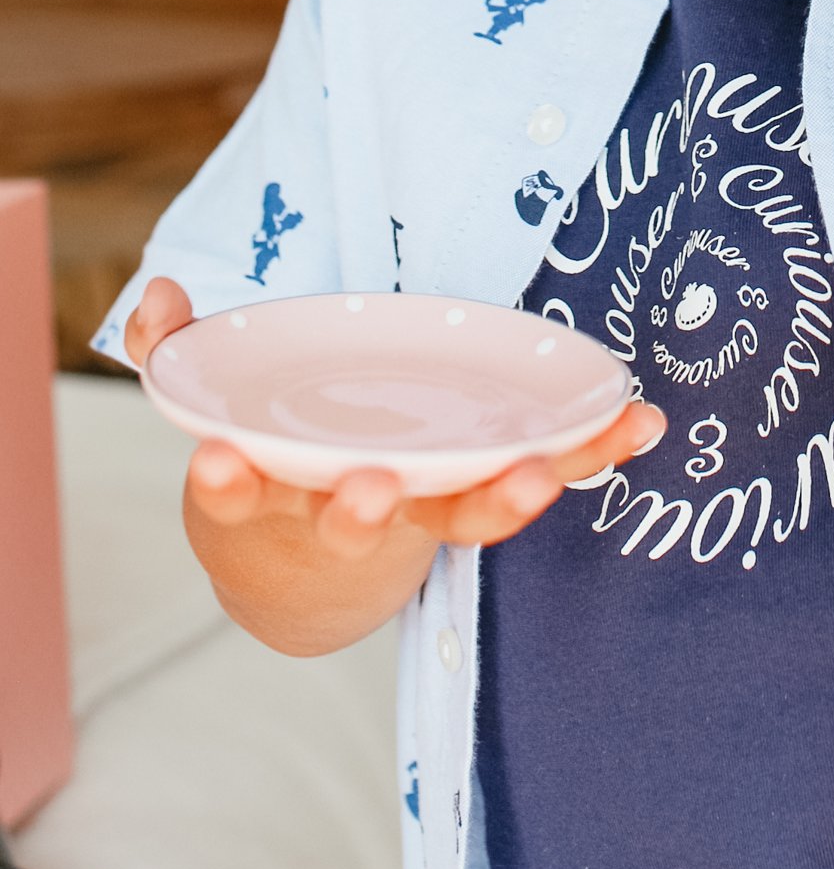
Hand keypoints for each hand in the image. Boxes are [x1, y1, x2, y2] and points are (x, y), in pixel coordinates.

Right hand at [126, 275, 666, 556]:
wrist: (301, 575)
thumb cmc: (265, 465)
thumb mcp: (210, 409)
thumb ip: (174, 350)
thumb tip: (155, 293)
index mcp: (269, 493)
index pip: (242, 495)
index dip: (234, 483)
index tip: (223, 464)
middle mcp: (343, 515)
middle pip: (355, 523)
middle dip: (361, 510)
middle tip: (371, 489)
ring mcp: (420, 517)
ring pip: (459, 519)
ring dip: (499, 502)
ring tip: (536, 477)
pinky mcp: (480, 500)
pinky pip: (540, 481)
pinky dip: (589, 458)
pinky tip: (642, 425)